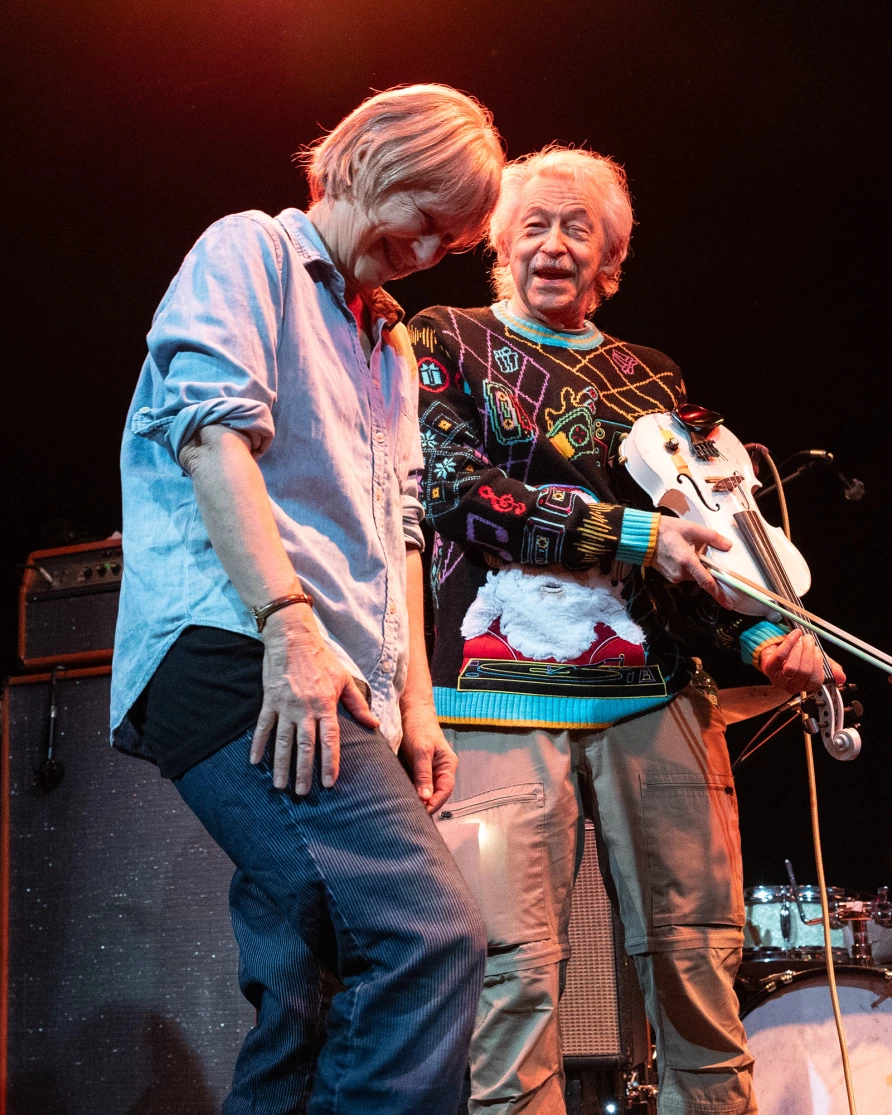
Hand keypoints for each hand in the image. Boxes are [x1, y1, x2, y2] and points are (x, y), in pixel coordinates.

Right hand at [250, 606, 378, 791]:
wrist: (294, 638)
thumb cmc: (322, 659)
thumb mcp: (345, 680)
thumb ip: (358, 705)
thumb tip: (374, 725)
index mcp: (326, 705)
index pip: (329, 740)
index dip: (330, 762)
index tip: (329, 783)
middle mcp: (306, 708)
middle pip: (305, 746)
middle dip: (304, 772)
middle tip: (303, 793)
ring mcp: (286, 705)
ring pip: (283, 741)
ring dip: (281, 765)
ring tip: (280, 786)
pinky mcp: (270, 700)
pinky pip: (263, 726)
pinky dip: (259, 744)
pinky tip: (255, 762)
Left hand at [399, 705, 457, 813]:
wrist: (410, 710)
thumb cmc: (419, 726)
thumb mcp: (421, 750)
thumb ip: (423, 773)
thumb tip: (425, 797)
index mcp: (447, 766)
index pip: (445, 791)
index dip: (435, 804)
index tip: (422, 813)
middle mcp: (439, 770)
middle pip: (435, 794)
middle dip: (425, 805)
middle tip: (410, 816)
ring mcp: (427, 770)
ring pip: (424, 790)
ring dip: (415, 800)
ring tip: (403, 810)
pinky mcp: (415, 769)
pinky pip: (414, 784)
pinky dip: (408, 791)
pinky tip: (398, 798)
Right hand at [650, 517, 732, 604]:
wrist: (644, 537)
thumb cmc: (666, 531)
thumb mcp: (691, 529)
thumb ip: (711, 537)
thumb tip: (728, 545)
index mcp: (687, 561)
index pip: (706, 582)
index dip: (719, 594)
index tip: (728, 604)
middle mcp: (681, 573)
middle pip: (701, 576)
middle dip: (704, 567)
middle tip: (697, 550)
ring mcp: (674, 576)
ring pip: (693, 575)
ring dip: (694, 565)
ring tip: (685, 548)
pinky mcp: (669, 576)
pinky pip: (684, 574)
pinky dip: (686, 566)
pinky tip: (679, 553)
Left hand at [758, 628, 845, 693]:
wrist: (777, 651)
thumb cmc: (798, 658)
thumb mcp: (816, 662)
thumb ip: (831, 669)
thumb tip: (841, 678)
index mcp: (805, 686)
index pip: (815, 680)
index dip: (818, 664)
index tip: (817, 651)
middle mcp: (791, 686)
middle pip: (803, 672)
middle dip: (808, 653)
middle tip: (810, 641)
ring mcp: (778, 678)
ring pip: (792, 666)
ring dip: (799, 649)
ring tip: (801, 640)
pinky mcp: (768, 667)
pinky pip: (780, 656)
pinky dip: (789, 642)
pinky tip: (795, 635)